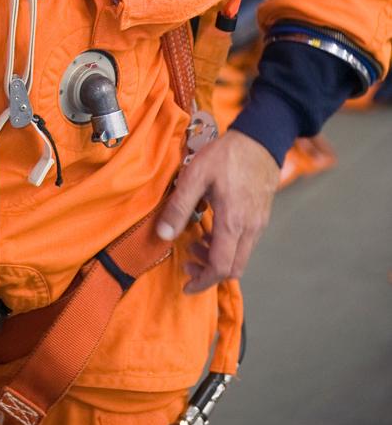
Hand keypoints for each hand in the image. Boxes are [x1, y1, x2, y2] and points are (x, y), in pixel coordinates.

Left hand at [156, 128, 280, 293]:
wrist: (259, 140)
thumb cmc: (226, 155)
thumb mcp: (195, 175)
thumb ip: (179, 206)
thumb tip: (162, 235)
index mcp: (233, 222)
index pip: (220, 267)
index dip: (202, 282)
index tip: (186, 285)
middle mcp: (250, 229)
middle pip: (233, 269)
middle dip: (209, 272)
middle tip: (188, 260)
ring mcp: (259, 224)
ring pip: (241, 258)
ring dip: (218, 259)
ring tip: (197, 241)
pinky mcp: (261, 217)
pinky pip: (246, 245)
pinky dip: (228, 247)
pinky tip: (213, 229)